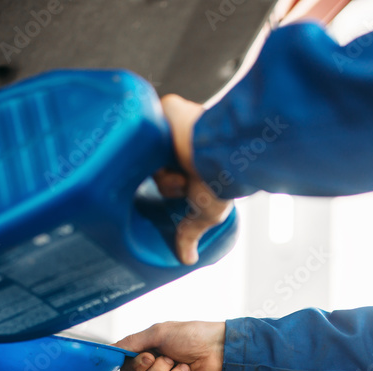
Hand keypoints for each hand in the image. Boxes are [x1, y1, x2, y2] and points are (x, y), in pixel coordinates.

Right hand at [115, 321, 224, 370]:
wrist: (221, 349)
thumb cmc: (193, 336)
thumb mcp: (158, 332)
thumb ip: (132, 342)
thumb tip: (110, 349)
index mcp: (149, 356)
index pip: (127, 370)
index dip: (137, 366)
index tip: (150, 356)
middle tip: (173, 359)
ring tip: (186, 368)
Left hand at [154, 94, 232, 264]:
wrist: (223, 151)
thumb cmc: (221, 179)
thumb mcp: (207, 212)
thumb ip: (192, 231)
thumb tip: (188, 259)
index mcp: (188, 163)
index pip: (166, 175)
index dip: (171, 184)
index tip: (181, 188)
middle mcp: (180, 142)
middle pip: (154, 164)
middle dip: (168, 178)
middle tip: (183, 179)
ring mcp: (173, 124)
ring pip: (150, 149)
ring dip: (165, 165)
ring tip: (184, 166)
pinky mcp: (167, 108)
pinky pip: (150, 124)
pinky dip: (158, 136)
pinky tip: (168, 143)